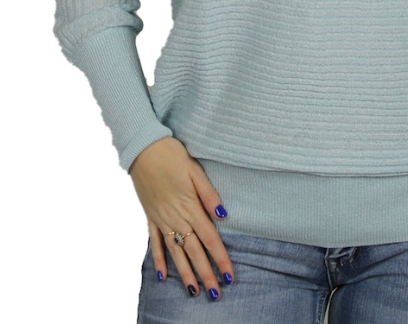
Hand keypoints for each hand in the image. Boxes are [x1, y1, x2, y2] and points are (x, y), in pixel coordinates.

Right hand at [129, 136, 233, 299]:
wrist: (143, 148)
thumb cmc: (172, 155)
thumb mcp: (194, 169)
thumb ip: (208, 194)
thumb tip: (223, 216)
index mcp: (190, 206)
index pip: (209, 238)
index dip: (220, 258)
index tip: (229, 275)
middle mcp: (175, 217)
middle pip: (194, 251)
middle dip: (206, 273)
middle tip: (215, 294)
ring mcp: (161, 219)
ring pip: (175, 252)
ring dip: (185, 272)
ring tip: (194, 291)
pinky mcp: (150, 216)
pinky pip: (154, 242)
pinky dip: (159, 259)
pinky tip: (163, 276)